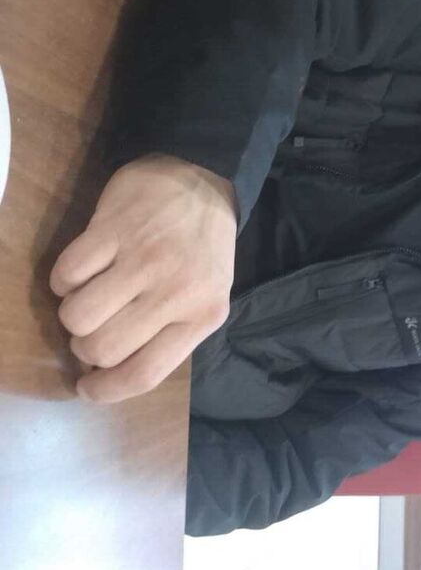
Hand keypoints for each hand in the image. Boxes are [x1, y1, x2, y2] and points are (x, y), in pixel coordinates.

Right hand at [50, 154, 236, 402]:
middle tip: (95, 328)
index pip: (145, 374)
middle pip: (102, 350)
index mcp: (204, 315)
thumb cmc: (202, 246)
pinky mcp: (114, 229)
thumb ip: (170, 333)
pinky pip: (66, 274)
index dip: (106, 390)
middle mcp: (178, 291)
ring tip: (91, 296)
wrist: (202, 179)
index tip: (87, 388)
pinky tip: (85, 268)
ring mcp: (146, 258)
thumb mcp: (207, 295)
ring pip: (77, 317)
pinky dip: (64, 279)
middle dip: (85, 347)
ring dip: (72, 313)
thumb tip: (110, 374)